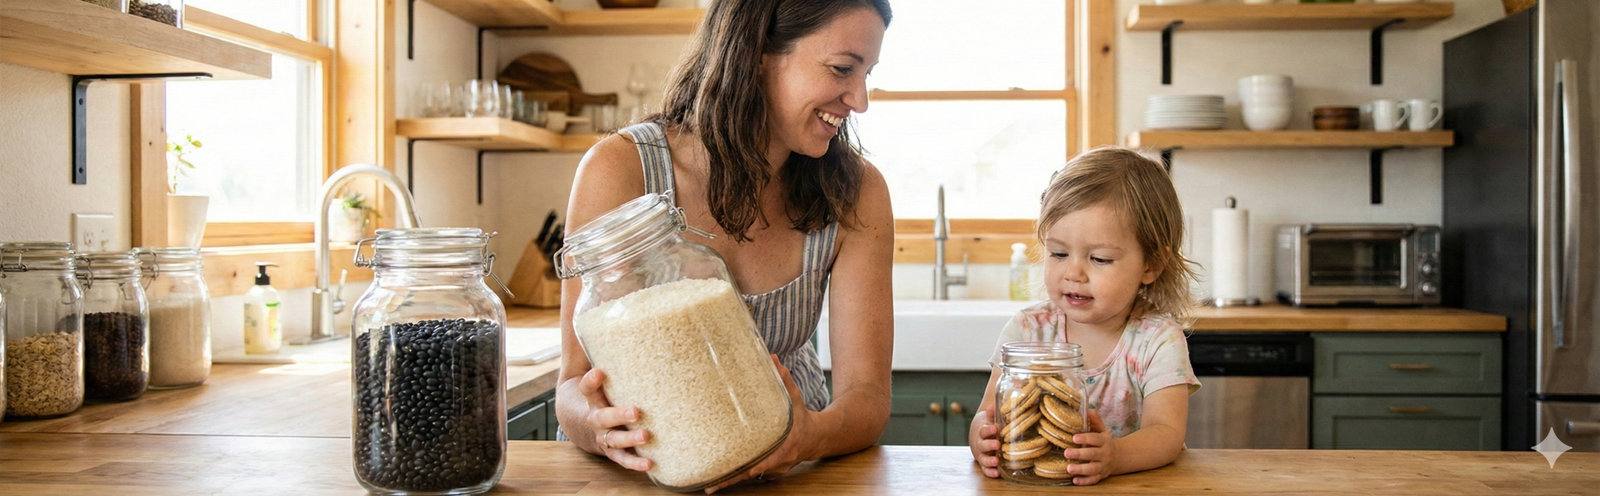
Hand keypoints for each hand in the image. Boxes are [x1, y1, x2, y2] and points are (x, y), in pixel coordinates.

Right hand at [579, 368, 652, 471]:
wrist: (585, 423)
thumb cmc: (602, 395)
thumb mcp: (600, 379)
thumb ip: (598, 360)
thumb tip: (595, 318)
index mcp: (593, 400)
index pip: (587, 389)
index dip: (591, 382)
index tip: (599, 372)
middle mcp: (597, 419)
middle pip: (604, 418)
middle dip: (619, 415)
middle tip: (635, 412)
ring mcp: (604, 437)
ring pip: (614, 440)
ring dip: (630, 439)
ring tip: (645, 436)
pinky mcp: (614, 451)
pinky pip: (623, 458)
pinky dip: (635, 463)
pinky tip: (648, 463)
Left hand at [706, 355, 815, 493]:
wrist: (815, 438)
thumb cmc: (802, 418)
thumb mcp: (795, 398)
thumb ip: (784, 379)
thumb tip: (772, 358)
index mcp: (784, 447)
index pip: (765, 463)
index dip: (749, 469)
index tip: (732, 472)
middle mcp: (777, 463)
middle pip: (751, 475)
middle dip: (730, 481)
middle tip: (709, 486)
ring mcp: (772, 470)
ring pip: (748, 479)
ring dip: (729, 482)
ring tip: (707, 486)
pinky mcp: (767, 472)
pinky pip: (750, 477)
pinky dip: (734, 479)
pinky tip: (716, 481)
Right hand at [968, 405, 1001, 477]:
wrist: (978, 434)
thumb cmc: (988, 426)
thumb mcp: (989, 419)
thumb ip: (992, 413)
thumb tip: (995, 404)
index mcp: (982, 433)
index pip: (983, 431)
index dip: (988, 430)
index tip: (994, 428)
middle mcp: (980, 444)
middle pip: (983, 445)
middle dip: (989, 445)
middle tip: (997, 444)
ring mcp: (982, 455)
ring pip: (984, 459)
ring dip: (989, 461)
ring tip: (996, 462)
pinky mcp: (984, 463)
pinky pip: (986, 469)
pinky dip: (990, 472)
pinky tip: (997, 473)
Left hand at [1062, 410, 1115, 484]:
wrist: (1119, 458)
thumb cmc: (1105, 442)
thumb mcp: (1103, 431)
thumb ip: (1096, 422)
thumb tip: (1089, 410)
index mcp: (1103, 442)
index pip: (1095, 439)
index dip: (1085, 438)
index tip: (1074, 437)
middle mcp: (1104, 454)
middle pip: (1092, 454)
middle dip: (1080, 454)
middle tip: (1067, 453)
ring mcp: (1103, 466)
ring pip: (1093, 469)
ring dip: (1081, 469)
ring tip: (1069, 468)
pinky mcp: (1101, 476)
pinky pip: (1093, 480)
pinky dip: (1085, 481)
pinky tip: (1075, 480)